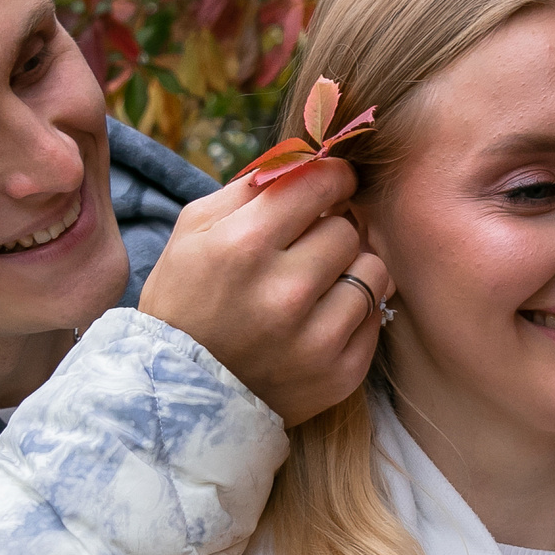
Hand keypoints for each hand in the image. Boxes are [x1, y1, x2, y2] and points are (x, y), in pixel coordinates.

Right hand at [138, 159, 394, 425]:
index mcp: (243, 246)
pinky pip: (375, 318)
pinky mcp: (339, 374)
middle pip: (348, 229)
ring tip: (318, 284)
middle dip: (332, 229)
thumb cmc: (185, 302)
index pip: (322, 183)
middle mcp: (284, 292)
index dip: (333, 177)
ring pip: (372, 271)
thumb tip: (307, 158)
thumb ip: (249, 187)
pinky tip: (321, 319)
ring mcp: (315, 339)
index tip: (332, 184)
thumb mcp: (193, 232)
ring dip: (350, 270)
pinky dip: (354, 312)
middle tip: (310, 246)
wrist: (179, 397)